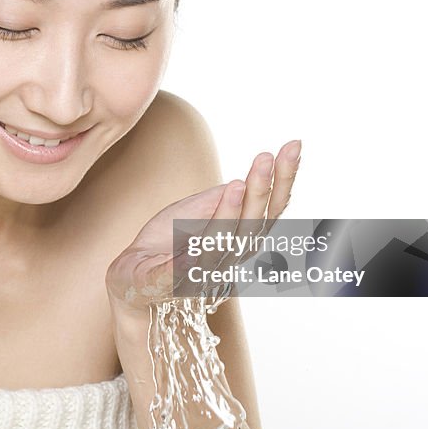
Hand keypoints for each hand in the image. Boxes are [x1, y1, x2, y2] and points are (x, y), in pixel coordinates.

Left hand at [106, 140, 300, 318]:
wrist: (134, 274)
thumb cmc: (170, 239)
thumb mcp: (197, 209)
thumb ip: (221, 199)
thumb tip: (244, 182)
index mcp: (241, 234)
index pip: (270, 206)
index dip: (283, 177)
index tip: (294, 145)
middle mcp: (231, 254)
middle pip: (255, 223)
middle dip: (262, 189)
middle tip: (268, 157)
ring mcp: (205, 271)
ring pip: (224, 242)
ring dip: (232, 213)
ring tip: (240, 183)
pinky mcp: (173, 283)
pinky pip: (182, 272)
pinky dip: (189, 262)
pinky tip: (194, 248)